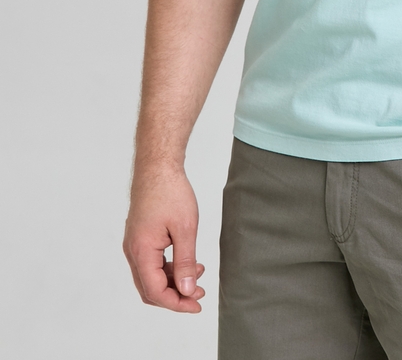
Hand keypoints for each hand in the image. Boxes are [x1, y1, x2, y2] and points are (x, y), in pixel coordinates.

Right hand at [123, 166, 205, 311]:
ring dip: (173, 281)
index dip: (176, 303)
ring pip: (151, 276)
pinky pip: (151, 262)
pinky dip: (168, 268)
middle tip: (199, 295)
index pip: (155, 291)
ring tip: (199, 275)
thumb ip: (186, 262)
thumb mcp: (186, 228)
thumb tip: (187, 291)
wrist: (157, 166)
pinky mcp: (140, 237)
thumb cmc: (170, 192)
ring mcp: (134, 244)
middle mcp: (133, 251)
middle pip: (150, 288)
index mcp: (141, 251)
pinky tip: (188, 262)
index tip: (197, 304)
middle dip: (175, 295)